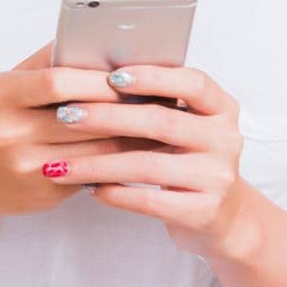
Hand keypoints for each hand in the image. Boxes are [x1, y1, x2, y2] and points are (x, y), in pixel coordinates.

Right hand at [0, 41, 166, 226]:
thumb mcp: (1, 86)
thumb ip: (42, 64)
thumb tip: (88, 39)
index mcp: (1, 97)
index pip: (55, 82)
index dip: (95, 79)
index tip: (126, 75)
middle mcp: (11, 133)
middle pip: (82, 119)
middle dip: (124, 109)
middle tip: (160, 98)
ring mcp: (26, 168)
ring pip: (93, 151)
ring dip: (130, 139)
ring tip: (159, 125)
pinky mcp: (42, 195)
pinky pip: (90, 176)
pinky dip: (116, 163)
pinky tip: (137, 153)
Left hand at [38, 63, 257, 258]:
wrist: (222, 214)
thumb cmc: (188, 156)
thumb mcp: (184, 123)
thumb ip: (156, 100)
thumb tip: (93, 73)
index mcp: (220, 108)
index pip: (192, 83)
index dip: (153, 77)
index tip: (110, 76)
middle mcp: (225, 140)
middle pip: (161, 122)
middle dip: (107, 117)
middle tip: (66, 115)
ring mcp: (216, 178)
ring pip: (147, 166)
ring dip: (97, 163)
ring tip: (61, 164)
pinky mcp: (203, 212)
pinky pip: (149, 202)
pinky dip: (114, 193)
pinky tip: (88, 188)